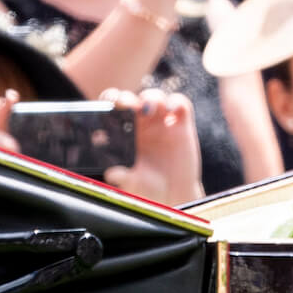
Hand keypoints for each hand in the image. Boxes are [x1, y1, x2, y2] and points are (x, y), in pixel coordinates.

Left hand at [101, 88, 204, 204]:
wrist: (174, 195)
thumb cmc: (149, 188)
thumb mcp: (134, 183)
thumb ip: (124, 177)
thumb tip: (111, 173)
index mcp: (124, 133)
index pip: (114, 109)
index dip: (111, 101)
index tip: (108, 105)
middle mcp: (142, 125)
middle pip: (133, 99)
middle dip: (128, 98)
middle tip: (127, 106)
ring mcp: (163, 123)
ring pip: (155, 97)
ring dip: (151, 98)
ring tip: (149, 109)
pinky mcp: (183, 125)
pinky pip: (181, 104)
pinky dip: (176, 102)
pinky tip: (172, 112)